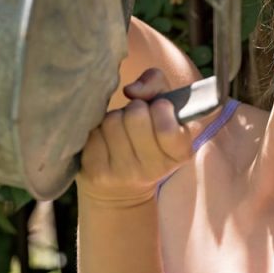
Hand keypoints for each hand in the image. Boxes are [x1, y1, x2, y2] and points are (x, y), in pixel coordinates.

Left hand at [76, 68, 192, 208]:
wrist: (121, 188)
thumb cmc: (146, 136)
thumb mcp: (164, 109)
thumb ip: (157, 84)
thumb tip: (131, 90)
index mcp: (180, 154)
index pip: (167, 127)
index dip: (160, 108)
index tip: (158, 108)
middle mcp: (154, 169)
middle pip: (136, 116)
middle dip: (134, 109)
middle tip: (136, 118)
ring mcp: (124, 174)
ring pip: (112, 122)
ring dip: (114, 119)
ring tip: (120, 130)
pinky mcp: (97, 174)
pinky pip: (94, 134)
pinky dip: (97, 131)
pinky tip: (105, 141)